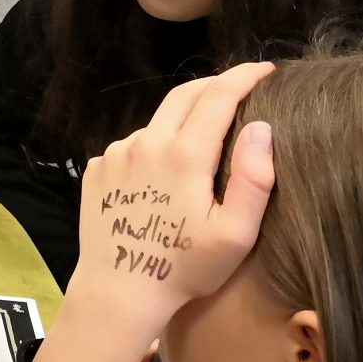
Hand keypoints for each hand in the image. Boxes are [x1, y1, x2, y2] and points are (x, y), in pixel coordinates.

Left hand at [34, 62, 277, 361]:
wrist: (117, 292)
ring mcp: (115, 154)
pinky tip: (165, 173)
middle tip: (240, 87)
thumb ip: (253, 178)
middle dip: (215, 85)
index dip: (244, 77)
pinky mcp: (96, 169)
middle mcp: (144, 143)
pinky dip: (155, 146)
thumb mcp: (234, 233)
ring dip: (182, 120)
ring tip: (205, 139)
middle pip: (183, 95)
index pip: (217, 96)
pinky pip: (133, 145)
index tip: (266, 69)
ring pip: (157, 122)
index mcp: (182, 154)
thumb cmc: (184, 269)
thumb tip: (261, 127)